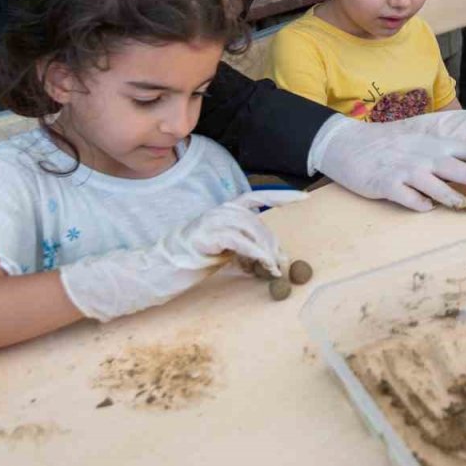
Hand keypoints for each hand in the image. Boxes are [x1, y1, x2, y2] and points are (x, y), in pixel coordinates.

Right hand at [165, 190, 300, 273]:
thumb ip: (244, 246)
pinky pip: (240, 242)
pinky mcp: (207, 236)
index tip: (304, 197)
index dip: (281, 196)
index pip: (257, 196)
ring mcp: (213, 221)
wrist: (160, 270)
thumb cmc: (191, 261)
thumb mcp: (224, 251)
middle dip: (274, 243)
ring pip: (252, 230)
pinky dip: (256, 253)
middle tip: (282, 263)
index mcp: (225, 210)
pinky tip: (264, 264)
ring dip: (267, 251)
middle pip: (259, 221)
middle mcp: (221, 210)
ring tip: (274, 268)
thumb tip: (267, 256)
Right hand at [310, 117, 465, 211]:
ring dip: (455, 198)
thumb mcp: (417, 140)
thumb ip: (441, 150)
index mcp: (433, 144)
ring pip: (437, 188)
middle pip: (459, 168)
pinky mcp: (389, 186)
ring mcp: (406, 171)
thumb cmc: (388, 144)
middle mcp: (423, 156)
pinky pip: (410, 200)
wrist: (348, 146)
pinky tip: (426, 208)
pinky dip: (421, 205)